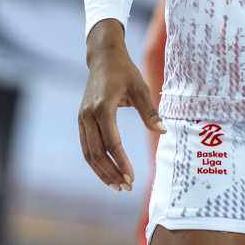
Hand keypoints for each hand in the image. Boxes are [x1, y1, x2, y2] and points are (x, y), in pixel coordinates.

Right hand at [79, 18, 165, 191]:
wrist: (103, 57)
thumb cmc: (125, 72)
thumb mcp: (140, 88)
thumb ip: (150, 112)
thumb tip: (163, 132)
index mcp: (103, 107)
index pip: (111, 142)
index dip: (121, 162)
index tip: (132, 177)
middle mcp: (88, 115)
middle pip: (96, 153)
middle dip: (111, 173)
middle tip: (126, 188)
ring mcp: (82, 118)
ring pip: (88, 153)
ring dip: (101, 172)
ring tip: (117, 187)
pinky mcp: (82, 120)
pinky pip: (86, 147)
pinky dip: (96, 163)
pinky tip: (108, 173)